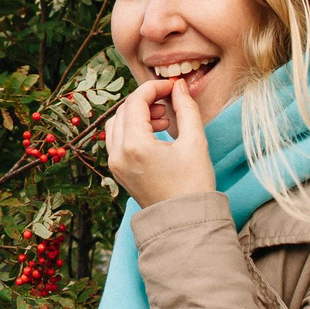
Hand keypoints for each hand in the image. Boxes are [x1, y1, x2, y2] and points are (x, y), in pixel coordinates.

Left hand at [105, 77, 216, 207]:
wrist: (184, 222)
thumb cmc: (193, 185)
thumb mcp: (195, 142)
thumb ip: (186, 109)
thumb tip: (179, 86)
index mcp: (134, 146)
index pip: (136, 101)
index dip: (154, 87)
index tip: (172, 86)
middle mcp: (118, 154)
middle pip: (124, 110)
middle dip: (146, 100)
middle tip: (169, 100)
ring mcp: (115, 164)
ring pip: (117, 124)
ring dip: (138, 114)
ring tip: (165, 118)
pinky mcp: (118, 171)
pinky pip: (118, 140)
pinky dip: (133, 129)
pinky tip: (157, 133)